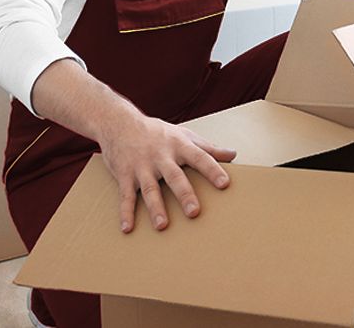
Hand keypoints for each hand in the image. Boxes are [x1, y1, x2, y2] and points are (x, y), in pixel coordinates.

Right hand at [98, 113, 236, 232]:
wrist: (120, 123)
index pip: (199, 158)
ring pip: (150, 189)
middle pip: (175, 177)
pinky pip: (126, 196)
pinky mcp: (124, 175)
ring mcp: (142, 167)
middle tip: (194, 212)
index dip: (212, 170)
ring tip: (162, 226)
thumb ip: (208, 147)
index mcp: (179, 146)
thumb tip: (233, 155)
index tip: (225, 183)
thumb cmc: (158, 132)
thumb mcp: (184, 135)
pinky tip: (127, 228)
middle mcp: (161, 157)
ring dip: (156, 208)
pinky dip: (125, 212)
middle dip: (184, 194)